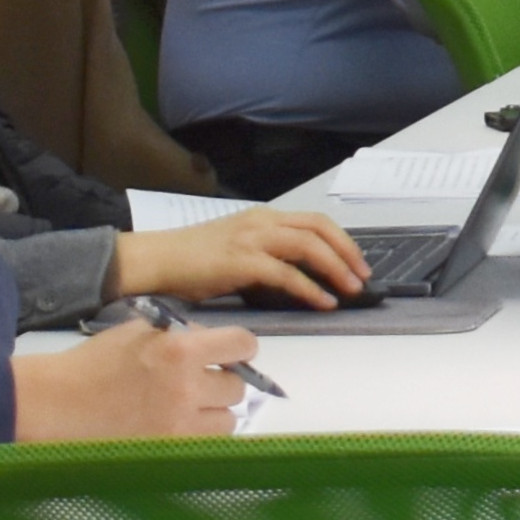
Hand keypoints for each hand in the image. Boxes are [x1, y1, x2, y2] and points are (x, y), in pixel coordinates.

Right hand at [13, 317, 263, 442]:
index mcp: (179, 351)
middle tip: (198, 383)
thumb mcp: (137, 332)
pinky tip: (175, 428)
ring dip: (213, 414)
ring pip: (228, 423)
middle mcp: (186, 390)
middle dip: (221, 382)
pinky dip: (197, 437)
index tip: (233, 353)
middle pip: (236, 388)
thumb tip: (210, 343)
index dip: (240, 348)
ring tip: (185, 410)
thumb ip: (179, 334)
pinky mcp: (167, 454)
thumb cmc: (91, 364)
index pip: (241, 345)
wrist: (54, 406)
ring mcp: (178, 427)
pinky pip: (205, 447)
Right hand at [107, 209, 366, 310]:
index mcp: (263, 217)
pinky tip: (323, 302)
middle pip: (320, 229)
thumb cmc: (192, 261)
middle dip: (348, 252)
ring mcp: (252, 239)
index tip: (357, 261)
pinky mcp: (242, 261)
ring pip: (309, 246)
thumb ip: (267, 255)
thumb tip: (297, 275)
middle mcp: (262, 222)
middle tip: (364, 276)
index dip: (341, 240)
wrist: (155, 260)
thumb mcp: (237, 249)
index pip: (315, 222)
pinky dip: (310, 288)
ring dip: (336, 268)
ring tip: (351, 289)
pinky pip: (287, 273)